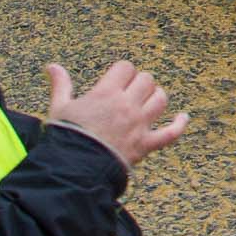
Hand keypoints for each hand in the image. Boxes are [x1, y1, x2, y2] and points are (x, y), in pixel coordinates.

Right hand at [46, 61, 188, 170]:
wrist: (72, 169)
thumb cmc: (65, 137)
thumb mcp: (59, 108)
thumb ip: (61, 85)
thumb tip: (52, 66)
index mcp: (107, 93)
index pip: (126, 68)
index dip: (122, 72)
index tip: (116, 80)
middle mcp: (127, 105)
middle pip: (146, 80)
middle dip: (139, 83)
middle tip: (129, 93)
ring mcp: (139, 124)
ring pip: (160, 100)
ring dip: (156, 98)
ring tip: (147, 101)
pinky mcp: (146, 144)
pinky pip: (171, 133)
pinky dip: (179, 125)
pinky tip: (183, 118)